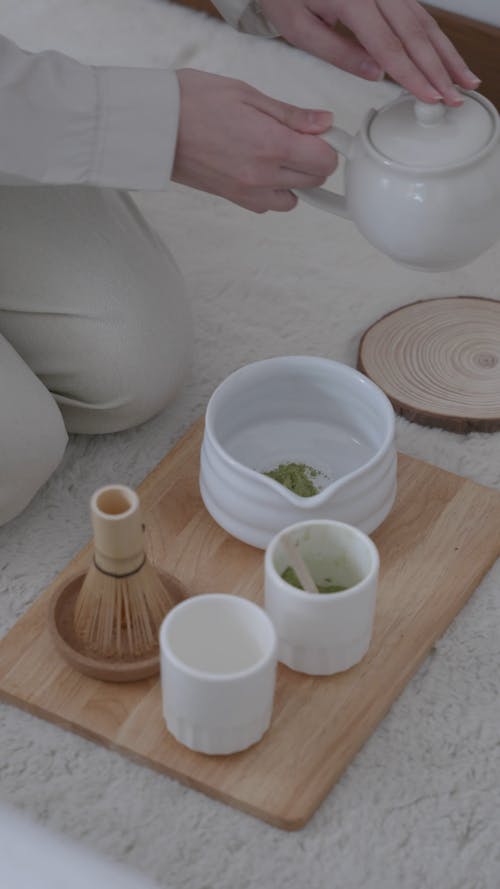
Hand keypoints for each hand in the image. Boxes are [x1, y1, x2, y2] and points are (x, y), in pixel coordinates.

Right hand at [172, 69, 336, 211]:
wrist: (153, 126)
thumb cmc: (191, 102)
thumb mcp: (247, 94)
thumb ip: (290, 114)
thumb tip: (323, 123)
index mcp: (271, 145)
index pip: (325, 160)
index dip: (328, 144)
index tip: (319, 132)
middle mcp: (263, 175)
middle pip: (315, 180)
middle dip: (314, 159)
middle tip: (299, 138)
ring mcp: (248, 191)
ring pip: (295, 199)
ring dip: (295, 180)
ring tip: (277, 155)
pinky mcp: (234, 199)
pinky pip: (269, 205)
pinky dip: (274, 192)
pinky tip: (261, 169)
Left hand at [259, 0, 480, 104]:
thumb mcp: (300, 28)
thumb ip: (338, 52)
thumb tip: (376, 74)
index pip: (389, 45)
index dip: (412, 74)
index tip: (428, 95)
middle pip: (416, 33)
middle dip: (439, 68)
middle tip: (455, 96)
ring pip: (423, 21)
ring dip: (445, 53)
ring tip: (463, 79)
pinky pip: (418, 14)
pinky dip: (434, 38)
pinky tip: (445, 56)